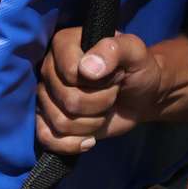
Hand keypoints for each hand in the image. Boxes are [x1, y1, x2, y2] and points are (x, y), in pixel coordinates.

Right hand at [35, 27, 165, 154]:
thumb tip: (87, 69)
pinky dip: (71, 144)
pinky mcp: (48, 120)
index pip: (71, 73)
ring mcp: (46, 96)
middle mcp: (48, 68)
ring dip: (92, 124)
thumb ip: (115, 50)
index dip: (99, 82)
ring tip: (103, 111)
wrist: (141, 96)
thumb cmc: (137, 69)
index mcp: (63, 44)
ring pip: (60, 122)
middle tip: (112, 94)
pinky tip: (89, 139)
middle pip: (67, 100)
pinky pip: (46, 138)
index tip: (115, 75)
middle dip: (100, 104)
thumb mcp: (135, 51)